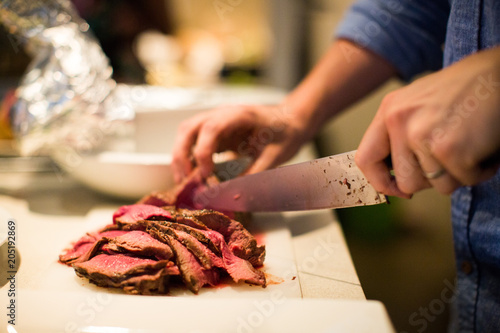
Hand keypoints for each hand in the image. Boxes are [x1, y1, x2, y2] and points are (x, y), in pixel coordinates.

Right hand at [171, 104, 308, 182]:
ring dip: (181, 156)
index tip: (206, 176)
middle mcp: (222, 114)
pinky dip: (187, 157)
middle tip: (186, 182)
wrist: (291, 120)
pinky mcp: (214, 131)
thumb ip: (254, 175)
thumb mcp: (275, 156)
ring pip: (186, 133)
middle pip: (189, 128)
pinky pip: (193, 140)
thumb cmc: (285, 133)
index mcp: (240, 115)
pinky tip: (192, 175)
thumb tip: (234, 197)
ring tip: (184, 181)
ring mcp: (216, 120)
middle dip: (182, 155)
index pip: (212, 128)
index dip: (203, 152)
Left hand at [356, 46, 499, 196]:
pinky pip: (464, 180)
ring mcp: (422, 135)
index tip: (396, 190)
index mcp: (389, 110)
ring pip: (438, 186)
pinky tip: (484, 144)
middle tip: (452, 157)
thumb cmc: (466, 89)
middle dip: (432, 180)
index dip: (380, 182)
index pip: (365, 159)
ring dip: (459, 173)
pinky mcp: (449, 148)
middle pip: (406, 182)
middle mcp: (399, 121)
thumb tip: (393, 181)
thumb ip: (401, 135)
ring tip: (470, 143)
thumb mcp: (419, 103)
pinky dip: (480, 170)